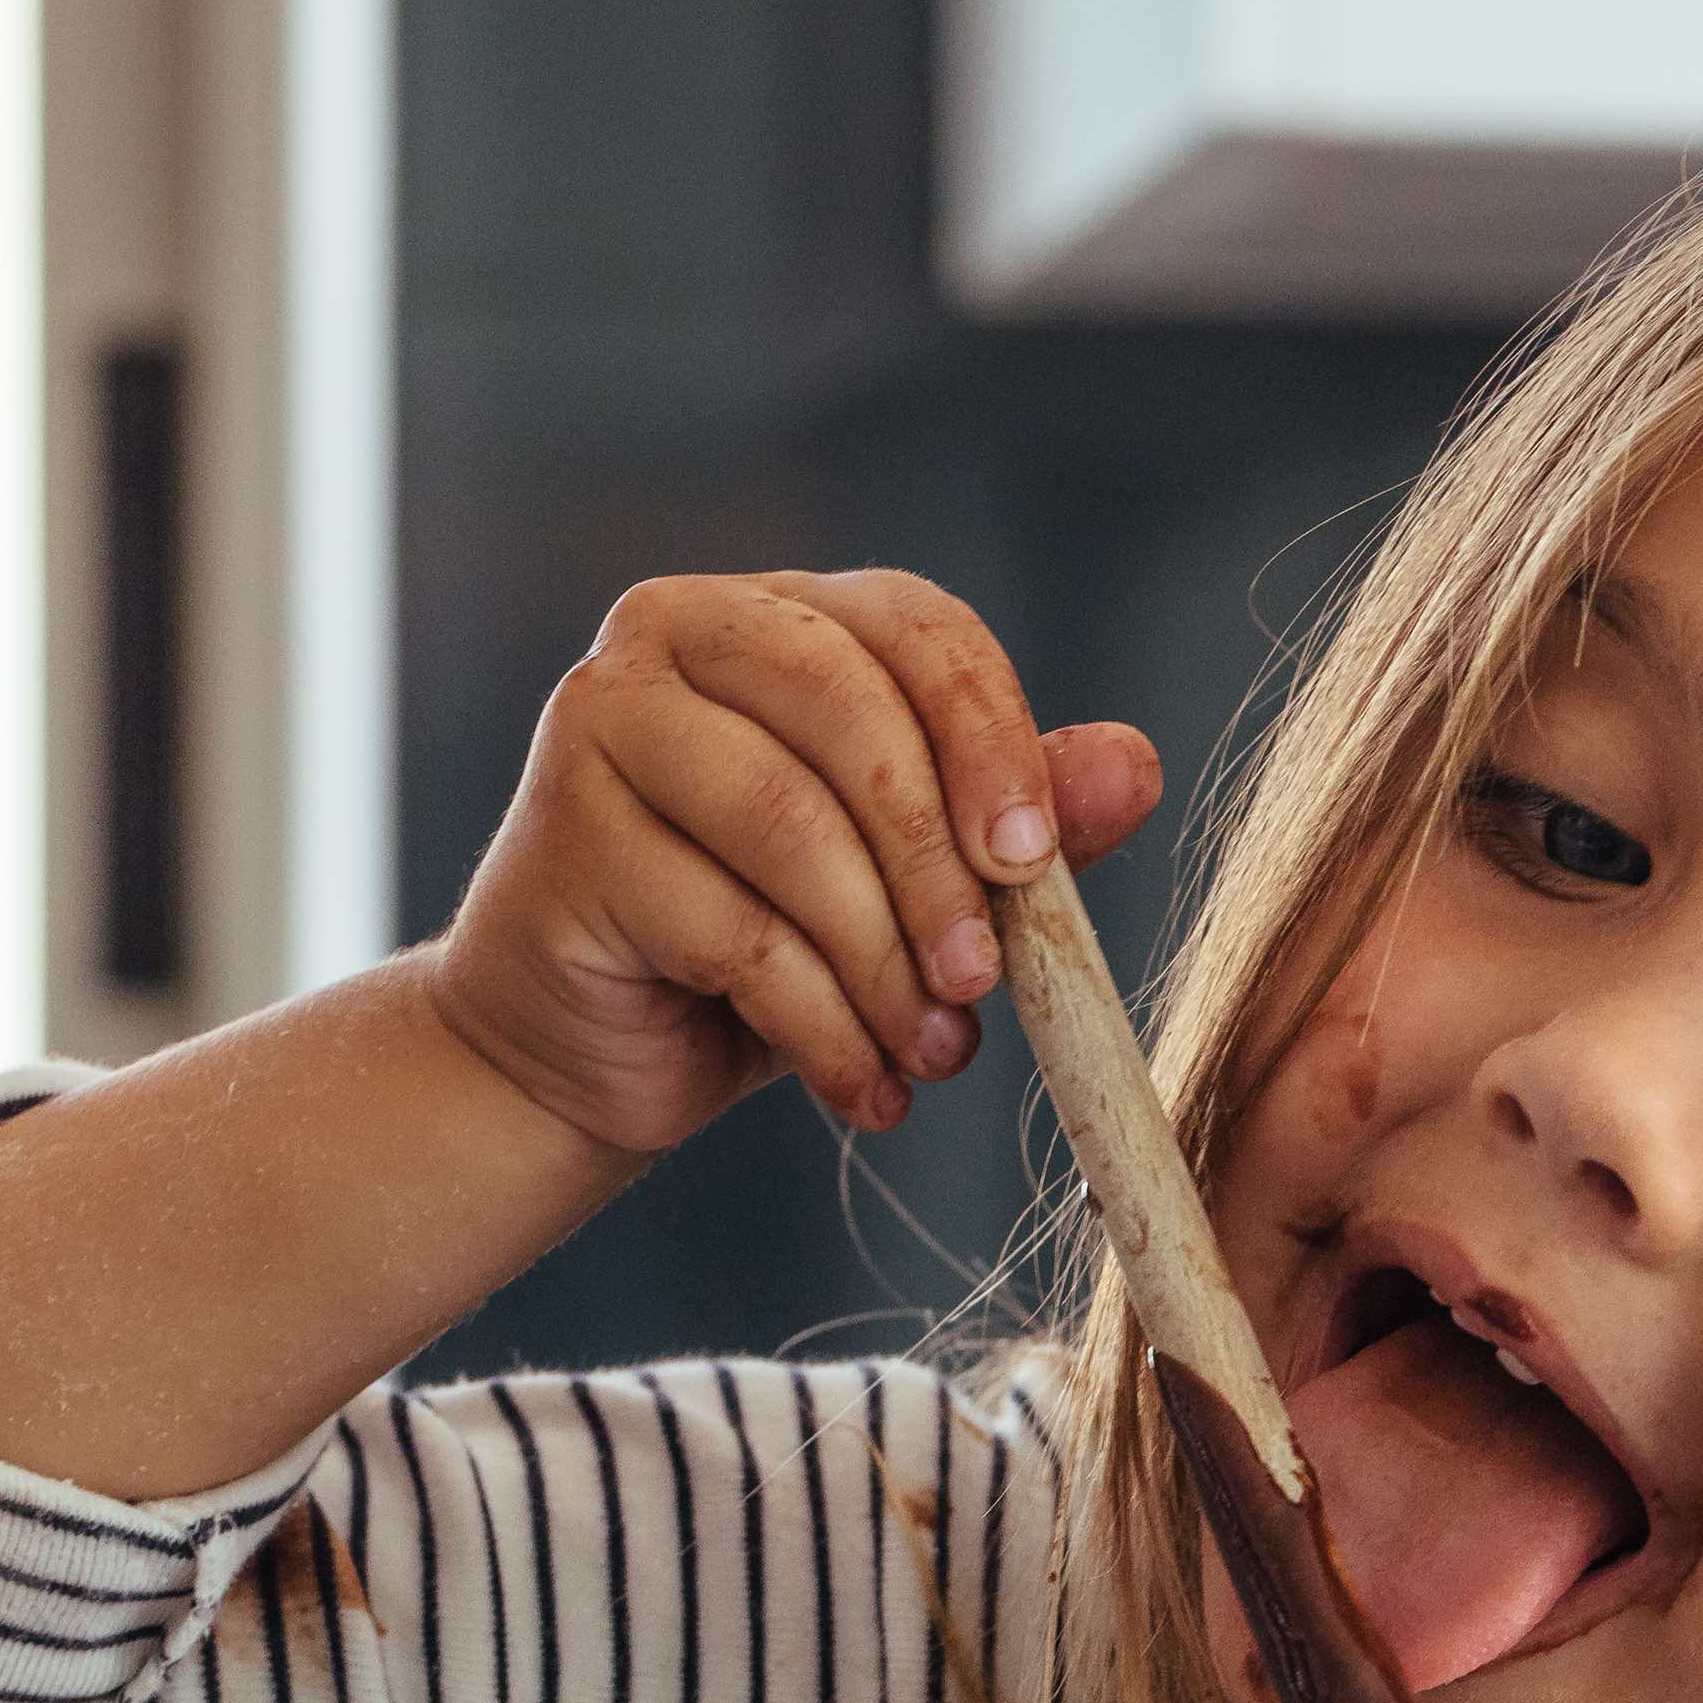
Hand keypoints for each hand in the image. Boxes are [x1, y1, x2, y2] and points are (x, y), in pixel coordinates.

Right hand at [427, 570, 1169, 1160]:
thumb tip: (1135, 765)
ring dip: (886, 966)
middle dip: (939, 865)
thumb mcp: (910, 890)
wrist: (585, 1050)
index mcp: (777, 614)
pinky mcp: (567, 837)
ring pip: (793, 829)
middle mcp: (675, 634)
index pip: (915, 627)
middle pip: (850, 713)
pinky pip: (736, 935)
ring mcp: (604, 722)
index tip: (1036, 863)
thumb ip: (1018, 825)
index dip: (992, 738)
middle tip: (984, 983)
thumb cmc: (759, 953)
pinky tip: (862, 1088)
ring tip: (929, 1054)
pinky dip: (823, 1028)